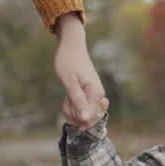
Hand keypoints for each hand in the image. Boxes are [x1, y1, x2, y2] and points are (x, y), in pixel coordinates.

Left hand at [52, 12, 105, 129]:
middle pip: (87, 119)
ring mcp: (94, 96)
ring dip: (71, 111)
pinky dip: (73, 107)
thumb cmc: (68, 61)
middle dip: (73, 114)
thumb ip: (78, 101)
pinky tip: (68, 99)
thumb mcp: (70, 82)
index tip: (67, 104)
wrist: (71, 46)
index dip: (76, 117)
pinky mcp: (89, 95)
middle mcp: (98, 96)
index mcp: (96, 94)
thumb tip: (85, 119)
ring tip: (66, 97)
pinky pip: (82, 109)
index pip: (89, 118)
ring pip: (83, 115)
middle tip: (65, 100)